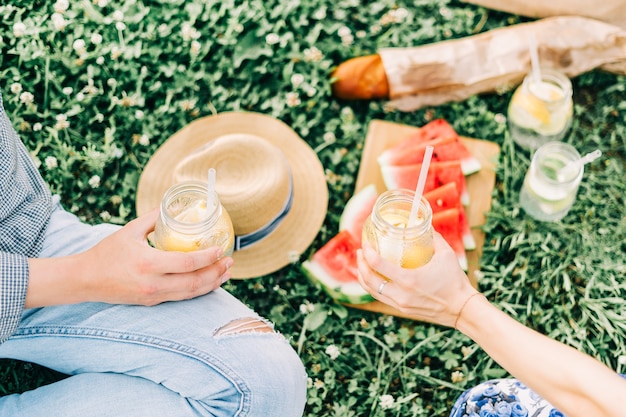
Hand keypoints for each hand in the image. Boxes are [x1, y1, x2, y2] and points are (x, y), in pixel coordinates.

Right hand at [26, 209, 232, 307]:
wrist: (84, 280)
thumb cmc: (106, 252)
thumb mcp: (130, 230)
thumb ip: (154, 217)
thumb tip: (174, 204)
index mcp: (149, 263)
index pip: (188, 263)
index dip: (208, 257)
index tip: (221, 249)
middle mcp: (154, 283)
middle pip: (195, 282)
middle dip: (216, 272)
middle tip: (230, 261)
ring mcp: (154, 296)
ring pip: (191, 293)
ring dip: (212, 283)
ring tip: (226, 272)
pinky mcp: (152, 302)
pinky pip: (181, 297)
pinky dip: (198, 290)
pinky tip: (209, 282)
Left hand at [356, 231, 476, 326]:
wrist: (462, 309)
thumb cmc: (455, 281)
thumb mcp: (446, 254)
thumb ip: (433, 237)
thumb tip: (424, 223)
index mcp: (408, 280)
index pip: (378, 264)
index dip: (368, 252)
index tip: (366, 244)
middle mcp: (400, 294)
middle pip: (369, 279)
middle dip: (360, 264)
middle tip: (360, 252)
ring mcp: (400, 304)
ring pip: (372, 291)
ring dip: (363, 277)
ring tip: (362, 264)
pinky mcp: (403, 310)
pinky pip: (381, 298)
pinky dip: (373, 287)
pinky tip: (374, 278)